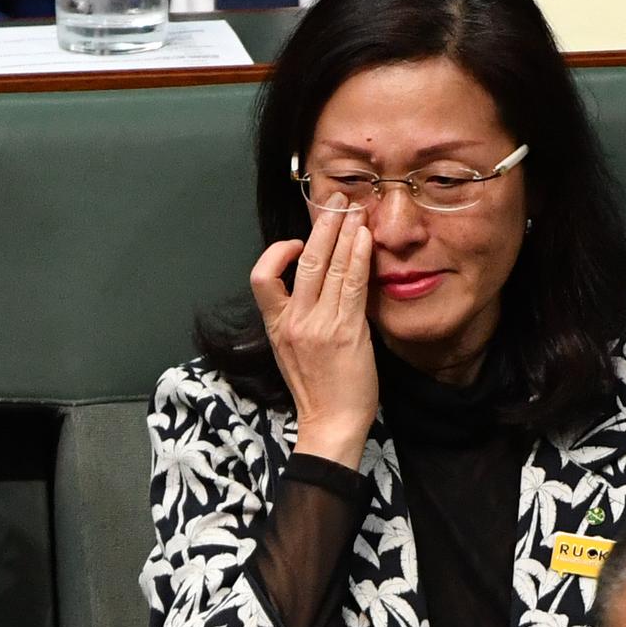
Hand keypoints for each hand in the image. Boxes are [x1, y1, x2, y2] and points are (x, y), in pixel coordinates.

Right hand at [250, 194, 375, 469]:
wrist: (331, 423)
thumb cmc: (319, 389)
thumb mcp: (296, 350)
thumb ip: (300, 316)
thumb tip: (319, 283)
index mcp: (276, 326)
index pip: (260, 277)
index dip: (276, 253)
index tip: (296, 242)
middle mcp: (293, 321)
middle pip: (301, 260)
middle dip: (321, 226)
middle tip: (335, 202)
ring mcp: (319, 325)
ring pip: (326, 266)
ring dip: (342, 232)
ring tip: (354, 210)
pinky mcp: (346, 331)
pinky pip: (351, 283)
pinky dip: (358, 256)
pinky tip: (365, 239)